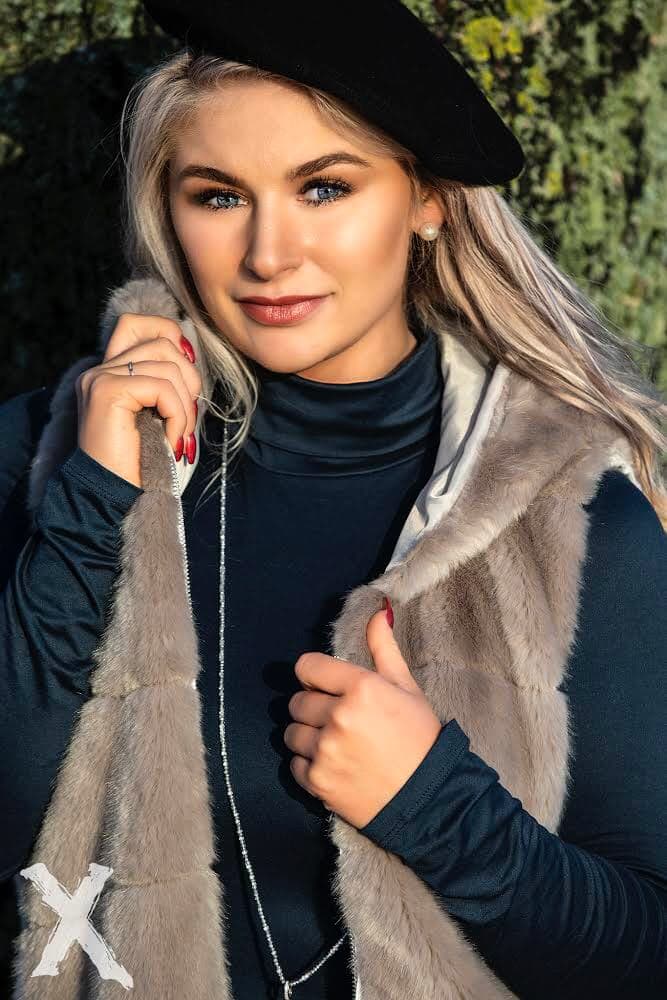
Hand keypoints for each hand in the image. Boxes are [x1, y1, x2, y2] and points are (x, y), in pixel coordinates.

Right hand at [75, 313, 201, 487]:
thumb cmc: (140, 461)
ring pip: (167, 363)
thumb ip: (166, 381)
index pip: (137, 323)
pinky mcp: (108, 391)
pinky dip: (177, 414)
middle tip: (185, 417)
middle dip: (189, 379)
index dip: (169, 335)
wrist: (112, 496)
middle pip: (162, 341)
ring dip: (185, 403)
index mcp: (108, 371)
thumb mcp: (157, 414)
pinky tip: (171, 439)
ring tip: (178, 433)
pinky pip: (162, 387)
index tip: (184, 373)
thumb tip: (190, 350)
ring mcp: (100, 378)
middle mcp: (99, 369)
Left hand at [284, 600, 442, 828]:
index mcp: (361, 688)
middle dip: (314, 707)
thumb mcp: (406, 688)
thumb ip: (383, 648)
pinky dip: (309, 764)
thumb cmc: (421, 738)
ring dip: (308, 736)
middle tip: (339, 720)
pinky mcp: (317, 782)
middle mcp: (339, 717)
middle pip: (298, 701)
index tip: (326, 686)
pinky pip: (294, 764)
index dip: (315, 675)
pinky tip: (335, 765)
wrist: (430, 799)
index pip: (307, 667)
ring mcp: (326, 751)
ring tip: (336, 744)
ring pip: (292, 732)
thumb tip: (378, 610)